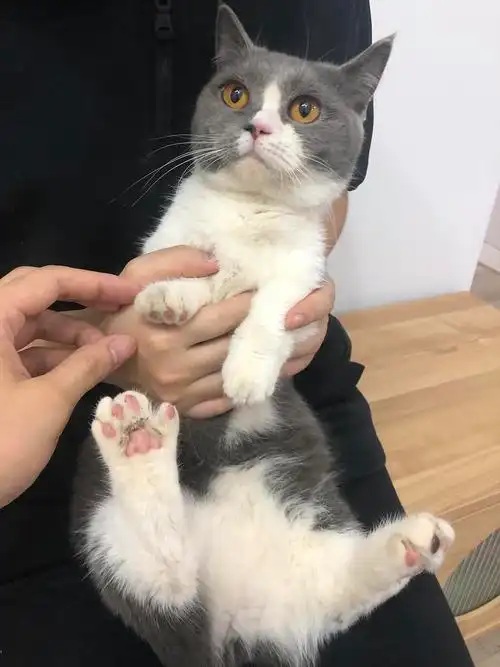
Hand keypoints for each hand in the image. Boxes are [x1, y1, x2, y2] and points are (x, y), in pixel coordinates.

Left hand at [0, 265, 137, 507]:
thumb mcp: (48, 402)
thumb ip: (88, 365)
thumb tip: (126, 342)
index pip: (46, 281)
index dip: (92, 283)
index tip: (130, 293)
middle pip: (34, 295)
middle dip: (80, 301)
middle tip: (118, 309)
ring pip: (29, 325)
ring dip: (68, 334)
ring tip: (107, 351)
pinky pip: (22, 352)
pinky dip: (53, 357)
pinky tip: (84, 370)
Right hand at [104, 247, 333, 417]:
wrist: (99, 354)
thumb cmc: (124, 309)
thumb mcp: (137, 274)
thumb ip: (175, 262)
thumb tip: (218, 264)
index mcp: (162, 332)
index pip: (219, 317)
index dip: (246, 304)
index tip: (264, 291)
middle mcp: (173, 366)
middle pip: (231, 347)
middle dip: (259, 329)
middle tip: (282, 313)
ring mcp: (180, 392)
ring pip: (233, 374)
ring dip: (261, 357)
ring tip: (281, 338)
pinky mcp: (186, 409)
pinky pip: (225, 398)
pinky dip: (247, 382)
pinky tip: (263, 366)